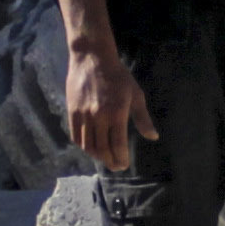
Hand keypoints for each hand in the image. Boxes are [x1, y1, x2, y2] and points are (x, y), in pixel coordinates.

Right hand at [68, 38, 157, 171]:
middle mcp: (99, 116)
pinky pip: (76, 136)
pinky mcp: (72, 112)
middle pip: (102, 149)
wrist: (92, 59)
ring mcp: (84, 115)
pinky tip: (91, 148)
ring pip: (88, 145)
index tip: (124, 164)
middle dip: (110, 161)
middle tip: (116, 166)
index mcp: (117, 113)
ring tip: (104, 158)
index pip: (118, 144)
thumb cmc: (118, 76)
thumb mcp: (135, 95)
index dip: (121, 158)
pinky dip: (83, 146)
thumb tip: (153, 137)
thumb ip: (143, 118)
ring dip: (97, 156)